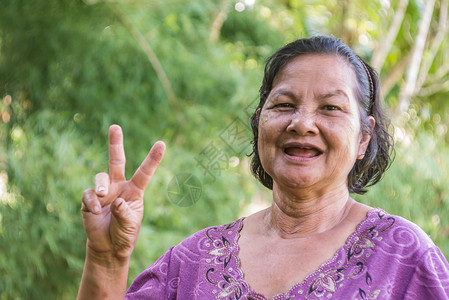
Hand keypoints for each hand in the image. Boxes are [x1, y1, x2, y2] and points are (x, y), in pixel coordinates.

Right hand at [81, 125, 164, 260]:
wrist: (108, 247)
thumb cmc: (124, 234)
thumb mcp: (130, 225)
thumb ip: (124, 213)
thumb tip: (115, 201)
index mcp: (135, 191)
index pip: (145, 172)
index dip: (153, 159)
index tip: (162, 144)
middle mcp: (119, 187)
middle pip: (116, 160)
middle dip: (114, 143)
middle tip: (115, 126)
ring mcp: (104, 192)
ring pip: (101, 177)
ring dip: (101, 186)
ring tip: (102, 197)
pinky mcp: (90, 200)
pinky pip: (89, 194)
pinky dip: (92, 203)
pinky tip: (96, 212)